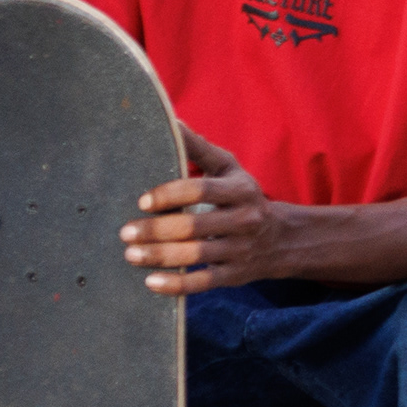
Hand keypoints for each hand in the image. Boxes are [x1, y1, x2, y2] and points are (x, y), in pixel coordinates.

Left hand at [121, 128, 294, 293]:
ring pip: (196, 256)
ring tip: (131, 254)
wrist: (282, 238)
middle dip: (156, 230)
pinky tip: (151, 283)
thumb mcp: (228, 169)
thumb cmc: (242, 196)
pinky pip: (204, 282)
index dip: (171, 195)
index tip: (143, 201)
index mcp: (242, 189)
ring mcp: (242, 250)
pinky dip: (177, 285)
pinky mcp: (236, 275)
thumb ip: (198, 148)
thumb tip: (170, 121)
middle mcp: (246, 219)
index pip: (204, 190)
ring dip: (160, 256)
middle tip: (125, 232)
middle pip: (196, 227)